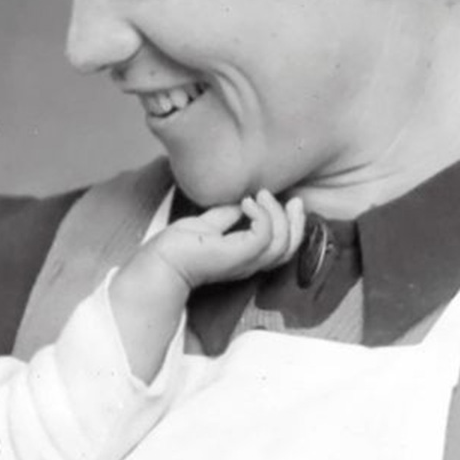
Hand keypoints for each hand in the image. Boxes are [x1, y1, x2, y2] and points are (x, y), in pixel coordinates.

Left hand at [140, 189, 304, 291]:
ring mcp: (245, 261)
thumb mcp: (210, 223)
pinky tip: (246, 203)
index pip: (282, 248)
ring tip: (260, 196)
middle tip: (293, 199)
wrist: (162, 259)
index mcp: (246, 257)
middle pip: (289, 248)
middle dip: (297, 222)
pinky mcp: (237, 256)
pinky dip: (262, 215)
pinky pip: (264, 237)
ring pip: (282, 243)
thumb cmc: (179, 245)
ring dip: (277, 214)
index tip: (289, 201)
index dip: (292, 226)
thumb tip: (244, 201)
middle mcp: (250, 263)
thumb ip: (228, 215)